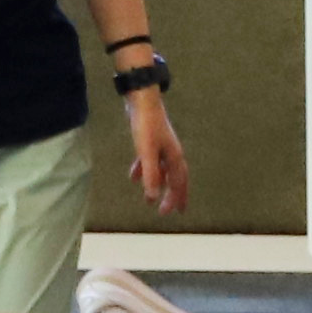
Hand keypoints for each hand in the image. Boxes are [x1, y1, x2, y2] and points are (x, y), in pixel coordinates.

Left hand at [120, 81, 189, 217]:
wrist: (141, 99)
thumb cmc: (146, 125)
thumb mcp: (146, 152)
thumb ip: (150, 175)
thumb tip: (152, 198)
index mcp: (174, 157)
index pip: (177, 183)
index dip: (173, 199)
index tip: (168, 213)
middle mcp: (171, 152)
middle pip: (176, 178)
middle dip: (175, 194)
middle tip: (175, 210)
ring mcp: (162, 145)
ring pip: (163, 170)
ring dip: (159, 184)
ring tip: (152, 198)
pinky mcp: (151, 140)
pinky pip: (151, 160)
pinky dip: (144, 170)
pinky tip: (134, 177)